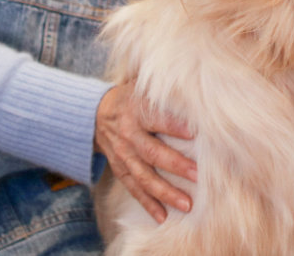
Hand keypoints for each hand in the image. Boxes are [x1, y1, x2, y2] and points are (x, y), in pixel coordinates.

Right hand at [94, 81, 196, 222]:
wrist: (95, 113)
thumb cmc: (131, 96)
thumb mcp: (141, 84)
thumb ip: (162, 84)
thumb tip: (193, 77)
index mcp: (136, 109)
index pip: (158, 118)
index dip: (175, 126)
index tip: (195, 134)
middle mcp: (128, 134)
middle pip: (153, 152)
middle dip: (176, 165)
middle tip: (198, 175)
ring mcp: (123, 154)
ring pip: (144, 176)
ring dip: (165, 192)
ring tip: (186, 204)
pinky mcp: (120, 169)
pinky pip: (133, 189)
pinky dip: (147, 204)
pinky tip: (162, 216)